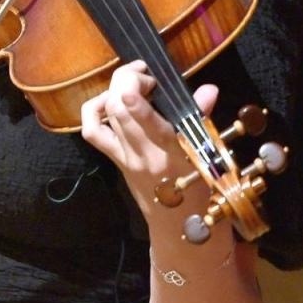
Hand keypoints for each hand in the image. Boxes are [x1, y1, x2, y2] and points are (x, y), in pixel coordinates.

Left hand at [78, 60, 217, 215]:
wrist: (180, 228)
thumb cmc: (201, 189)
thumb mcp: (208, 156)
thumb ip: (202, 120)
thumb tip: (209, 89)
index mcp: (171, 153)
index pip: (145, 121)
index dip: (136, 95)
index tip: (147, 74)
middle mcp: (143, 154)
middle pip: (119, 109)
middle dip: (126, 80)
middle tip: (145, 74)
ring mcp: (125, 158)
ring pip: (105, 117)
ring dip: (114, 91)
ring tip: (132, 83)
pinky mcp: (116, 160)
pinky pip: (93, 132)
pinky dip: (94, 110)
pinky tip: (110, 101)